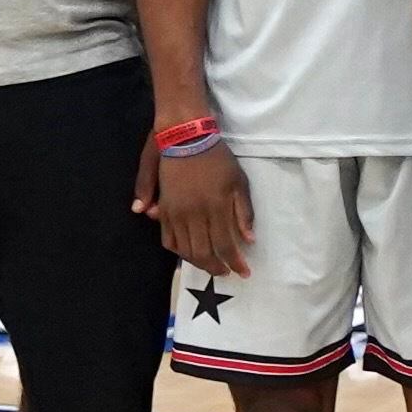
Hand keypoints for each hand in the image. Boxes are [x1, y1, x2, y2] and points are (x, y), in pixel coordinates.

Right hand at [151, 140, 254, 278]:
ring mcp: (174, 213)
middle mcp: (193, 214)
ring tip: (211, 265)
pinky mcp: (163, 209)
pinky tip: (189, 252)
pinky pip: (167, 238)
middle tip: (226, 273)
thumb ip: (243, 212)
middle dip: (216, 267)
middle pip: (202, 253)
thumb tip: (248, 240)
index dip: (235, 263)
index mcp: (215, 207)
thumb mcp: (239, 181)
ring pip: (184, 250)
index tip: (244, 273)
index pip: (225, 245)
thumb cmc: (217, 158)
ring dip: (198, 262)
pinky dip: (178, 250)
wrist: (185, 138)